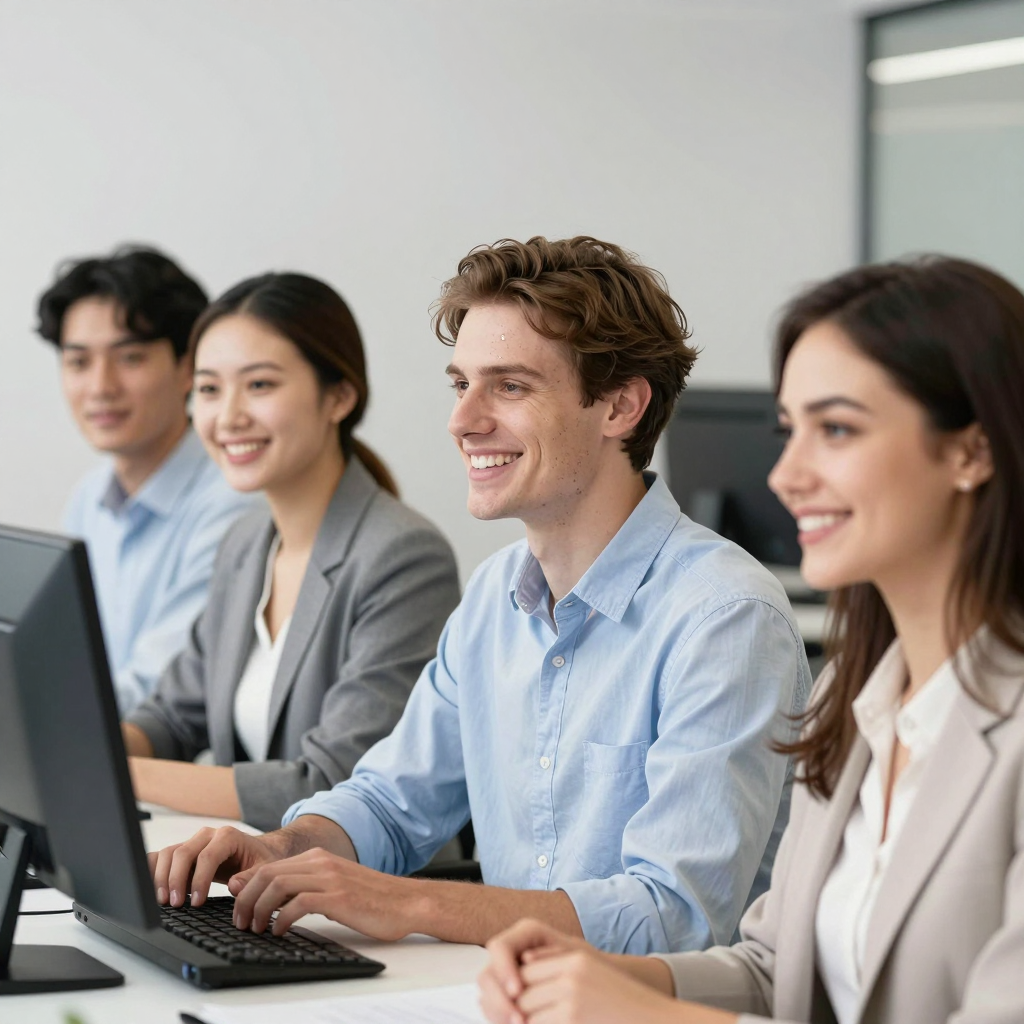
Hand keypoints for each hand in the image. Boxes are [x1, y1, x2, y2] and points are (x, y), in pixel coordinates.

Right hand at [149, 825, 296, 907]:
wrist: (256, 851)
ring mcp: (193, 841)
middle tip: (175, 905)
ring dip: (162, 877)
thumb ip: (251, 877)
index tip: (197, 903)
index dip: (199, 880)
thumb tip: (234, 886)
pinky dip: (153, 870)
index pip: (207, 856)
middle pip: (183, 853)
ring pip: (169, 854)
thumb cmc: (260, 860)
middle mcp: (207, 835)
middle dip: (175, 880)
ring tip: (164, 901)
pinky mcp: (184, 851)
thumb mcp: (264, 868)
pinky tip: (151, 888)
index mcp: (228, 836)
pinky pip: (163, 857)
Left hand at [229, 847, 421, 940]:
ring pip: (277, 885)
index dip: (246, 887)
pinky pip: (298, 903)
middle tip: (240, 922)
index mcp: (319, 858)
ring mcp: (330, 878)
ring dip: (258, 909)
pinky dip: (281, 918)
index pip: (269, 866)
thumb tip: (268, 897)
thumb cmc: (371, 900)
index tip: (238, 907)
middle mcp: (322, 863)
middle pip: (267, 873)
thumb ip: (303, 888)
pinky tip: (279, 931)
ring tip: (255, 928)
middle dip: (245, 899)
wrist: (407, 902)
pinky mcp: (339, 898)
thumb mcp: (333, 888)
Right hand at [480, 919, 595, 1022]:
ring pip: (486, 994)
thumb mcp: (575, 958)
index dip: (504, 969)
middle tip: (518, 1020)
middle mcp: (511, 951)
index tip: (517, 991)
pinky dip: (500, 1017)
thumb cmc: (592, 964)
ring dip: (498, 1012)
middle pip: (487, 974)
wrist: (600, 980)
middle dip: (499, 999)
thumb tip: (526, 959)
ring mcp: (505, 973)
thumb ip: (549, 956)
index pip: (500, 948)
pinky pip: (492, 1006)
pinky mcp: (506, 993)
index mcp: (525, 933)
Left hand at [514, 949, 680, 1023]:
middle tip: (510, 1021)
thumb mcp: (592, 978)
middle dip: (512, 1010)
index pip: (526, 969)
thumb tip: (524, 963)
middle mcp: (571, 970)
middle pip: (521, 989)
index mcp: (575, 958)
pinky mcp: (571, 1015)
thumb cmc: (623, 1006)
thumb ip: (559, 969)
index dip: (515, 991)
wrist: (657, 1020)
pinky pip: (536, 1023)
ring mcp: (572, 993)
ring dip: (522, 1021)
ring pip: (524, 1010)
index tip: (511, 1008)